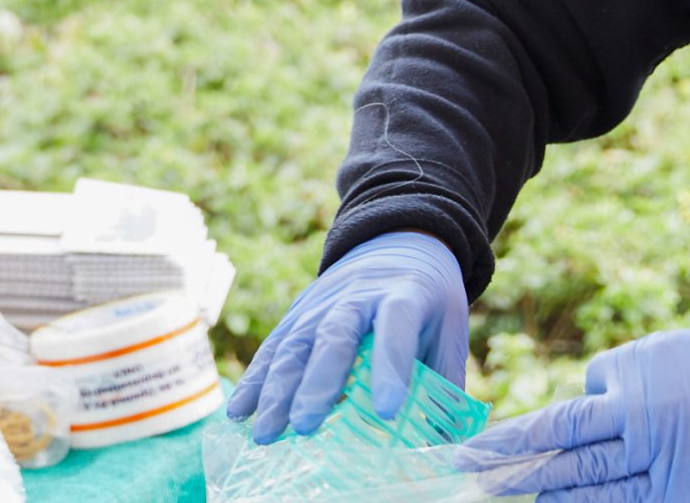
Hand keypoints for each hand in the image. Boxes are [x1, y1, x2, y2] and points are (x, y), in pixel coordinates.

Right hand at [226, 230, 467, 443]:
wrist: (395, 244)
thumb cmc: (427, 300)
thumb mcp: (449, 329)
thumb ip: (445, 381)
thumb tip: (446, 446)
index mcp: (404, 296)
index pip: (396, 329)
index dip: (391, 367)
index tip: (388, 410)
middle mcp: (357, 297)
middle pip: (334, 337)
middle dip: (317, 383)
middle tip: (305, 425)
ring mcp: (319, 304)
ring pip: (295, 345)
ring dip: (276, 391)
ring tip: (265, 433)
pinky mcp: (296, 314)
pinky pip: (272, 348)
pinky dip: (254, 381)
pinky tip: (239, 412)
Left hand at [463, 326, 689, 502]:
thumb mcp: (668, 352)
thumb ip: (622, 379)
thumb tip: (589, 402)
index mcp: (635, 389)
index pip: (564, 418)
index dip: (516, 436)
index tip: (475, 447)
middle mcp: (642, 430)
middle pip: (560, 455)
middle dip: (504, 468)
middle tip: (458, 479)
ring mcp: (666, 469)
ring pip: (588, 490)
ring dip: (541, 496)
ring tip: (496, 500)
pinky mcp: (688, 496)